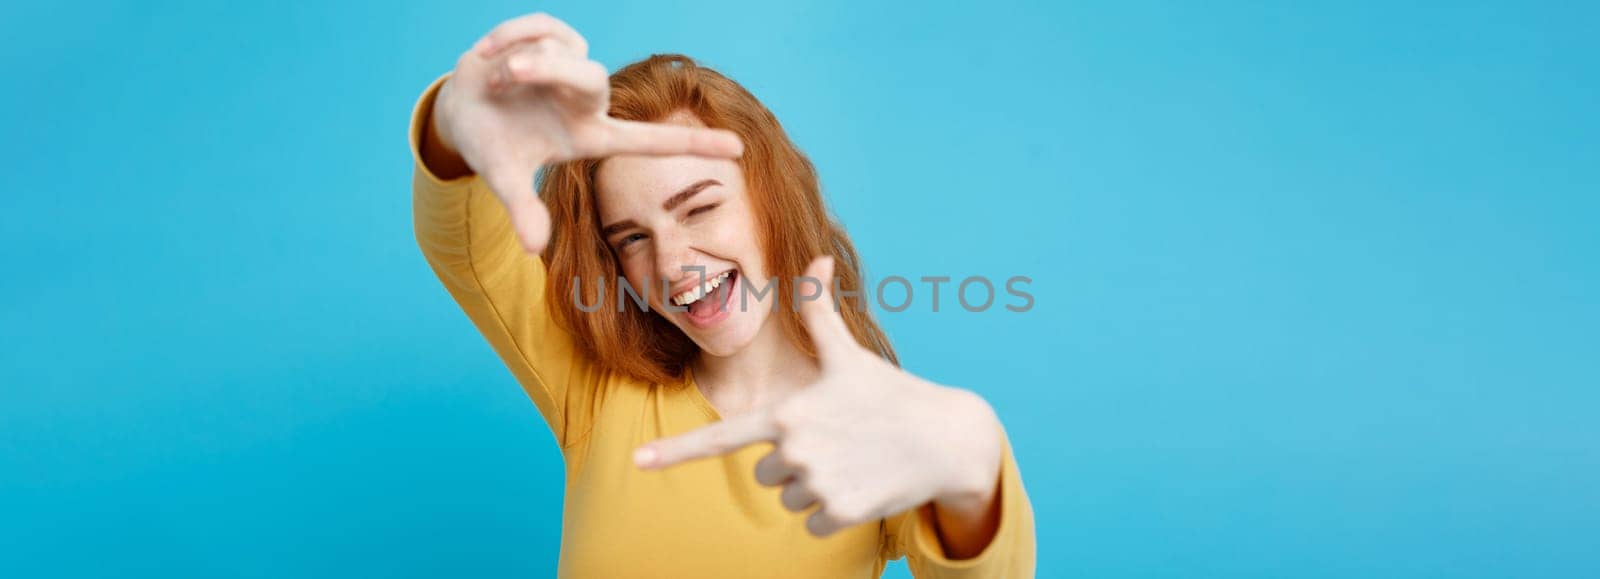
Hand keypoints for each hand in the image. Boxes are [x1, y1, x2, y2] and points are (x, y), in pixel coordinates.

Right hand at [429, 13, 743, 253]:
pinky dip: (510, 37)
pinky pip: (540, 27)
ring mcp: (574, 68)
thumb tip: (533, 249)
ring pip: (562, 50)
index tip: (740, 149)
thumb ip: (523, 209)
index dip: (694, 145)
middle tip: (509, 75)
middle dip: (549, 69)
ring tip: (497, 78)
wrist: (460, 108)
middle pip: (595, 78)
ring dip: (520, 59)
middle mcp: (589, 101)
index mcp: (589, 135)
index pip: (650, 141)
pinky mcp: (555, 38)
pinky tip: (491, 57)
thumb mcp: (503, 177)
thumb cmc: (492, 144)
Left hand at [634, 257, 1003, 536]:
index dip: (673, 452)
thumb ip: (819, 310)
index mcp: (785, 413)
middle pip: (766, 472)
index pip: (718, 438)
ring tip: (852, 460)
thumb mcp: (849, 353)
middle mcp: (794, 450)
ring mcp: (817, 483)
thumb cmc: (890, 393)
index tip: (636, 464)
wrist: (946, 439)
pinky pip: (814, 522)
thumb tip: (817, 257)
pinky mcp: (840, 513)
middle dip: (795, 460)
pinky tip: (863, 484)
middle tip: (836, 440)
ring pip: (789, 498)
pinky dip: (835, 510)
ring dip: (816, 484)